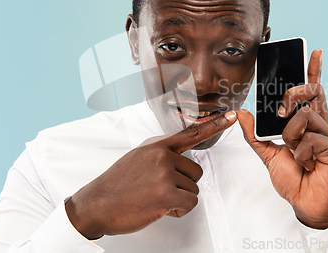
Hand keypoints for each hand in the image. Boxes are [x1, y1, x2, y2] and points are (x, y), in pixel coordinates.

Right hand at [65, 111, 236, 238]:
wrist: (96, 203)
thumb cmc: (116, 184)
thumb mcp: (137, 158)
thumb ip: (160, 154)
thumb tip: (177, 157)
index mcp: (156, 146)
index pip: (191, 133)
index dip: (214, 124)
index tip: (231, 116)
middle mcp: (162, 156)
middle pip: (196, 171)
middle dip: (183, 185)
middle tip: (158, 190)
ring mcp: (164, 173)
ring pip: (193, 189)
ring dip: (178, 199)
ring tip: (153, 198)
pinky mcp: (166, 193)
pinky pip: (189, 202)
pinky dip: (178, 210)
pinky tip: (159, 207)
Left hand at [237, 49, 327, 228]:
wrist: (306, 206)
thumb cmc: (294, 180)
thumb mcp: (268, 154)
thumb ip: (255, 133)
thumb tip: (241, 113)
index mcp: (308, 125)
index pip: (313, 92)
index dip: (314, 71)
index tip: (314, 52)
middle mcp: (322, 126)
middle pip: (312, 92)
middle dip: (293, 94)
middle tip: (280, 112)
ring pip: (305, 115)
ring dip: (291, 133)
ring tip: (294, 151)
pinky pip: (311, 139)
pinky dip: (300, 152)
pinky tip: (305, 164)